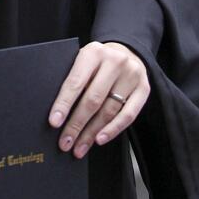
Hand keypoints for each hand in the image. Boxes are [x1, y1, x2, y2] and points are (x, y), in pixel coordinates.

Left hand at [48, 41, 149, 158]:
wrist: (126, 51)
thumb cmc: (98, 61)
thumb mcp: (84, 60)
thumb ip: (74, 78)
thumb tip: (58, 111)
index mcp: (93, 52)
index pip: (76, 82)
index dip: (64, 104)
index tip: (54, 122)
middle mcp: (114, 62)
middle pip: (93, 99)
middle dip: (76, 124)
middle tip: (65, 142)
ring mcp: (131, 75)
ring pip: (109, 110)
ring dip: (92, 133)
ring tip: (79, 147)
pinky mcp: (144, 89)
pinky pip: (128, 115)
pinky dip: (112, 130)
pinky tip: (100, 139)